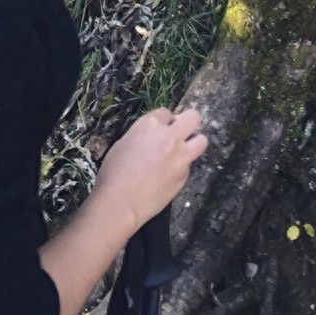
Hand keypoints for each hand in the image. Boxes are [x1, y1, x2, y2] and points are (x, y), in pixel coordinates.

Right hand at [94, 108, 207, 237]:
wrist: (120, 202)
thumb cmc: (114, 172)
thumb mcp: (123, 143)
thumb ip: (142, 134)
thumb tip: (152, 137)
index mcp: (150, 125)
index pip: (166, 112)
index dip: (163, 121)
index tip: (159, 130)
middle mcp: (169, 137)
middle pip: (193, 118)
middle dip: (187, 122)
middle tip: (179, 133)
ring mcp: (180, 156)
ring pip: (202, 141)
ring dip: (193, 143)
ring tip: (182, 152)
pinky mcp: (184, 175)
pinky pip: (188, 165)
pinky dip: (181, 168)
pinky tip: (168, 177)